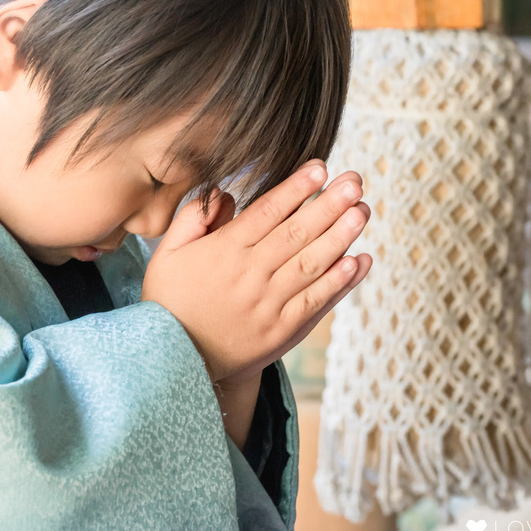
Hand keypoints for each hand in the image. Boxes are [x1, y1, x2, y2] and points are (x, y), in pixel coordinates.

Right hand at [141, 159, 372, 382]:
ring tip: (363, 211)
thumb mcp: (167, 254)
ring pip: (312, 264)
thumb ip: (193, 218)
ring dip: (341, 237)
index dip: (296, 188)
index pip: (267, 211)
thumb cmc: (170, 301)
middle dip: (329, 205)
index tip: (320, 167)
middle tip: (355, 182)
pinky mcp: (282, 331)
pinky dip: (339, 282)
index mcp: (225, 251)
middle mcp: (251, 275)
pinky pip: (316, 302)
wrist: (173, 362)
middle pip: (297, 233)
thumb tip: (224, 191)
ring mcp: (269, 304)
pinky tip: (360, 261)